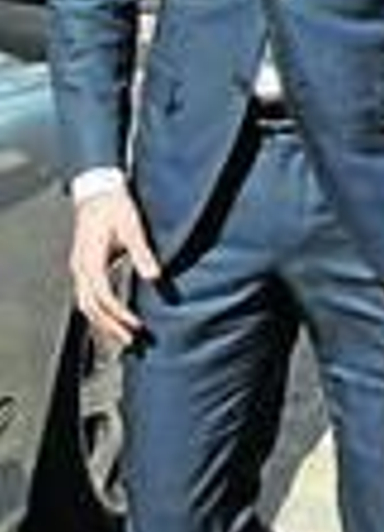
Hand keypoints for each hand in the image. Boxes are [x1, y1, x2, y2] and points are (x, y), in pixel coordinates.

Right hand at [70, 190, 160, 347]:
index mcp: (90, 260)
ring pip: (87, 305)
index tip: (136, 327)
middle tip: (132, 342)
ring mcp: (80, 268)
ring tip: (125, 337)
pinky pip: (89, 296)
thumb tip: (155, 277)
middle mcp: (80, 268)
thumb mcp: (133, 227)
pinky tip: (115, 318)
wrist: (98, 189)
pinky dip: (101, 311)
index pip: (102, 298)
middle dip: (110, 326)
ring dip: (105, 322)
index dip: (119, 315)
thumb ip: (143, 253)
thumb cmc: (116, 206)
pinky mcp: (85, 266)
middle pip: (91, 307)